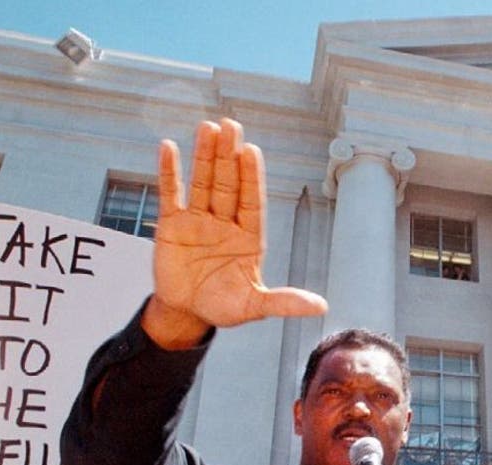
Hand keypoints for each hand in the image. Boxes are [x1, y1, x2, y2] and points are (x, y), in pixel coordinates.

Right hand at [146, 118, 325, 347]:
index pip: (252, 200)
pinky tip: (168, 147)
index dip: (251, 176)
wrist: (187, 312)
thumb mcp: (255, 306)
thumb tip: (322, 307)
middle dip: (228, 156)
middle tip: (231, 125)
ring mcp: (199, 220)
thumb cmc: (224, 306)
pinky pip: (171, 194)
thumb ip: (284, 302)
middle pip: (228, 183)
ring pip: (203, 182)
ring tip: (208, 127)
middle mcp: (226, 222)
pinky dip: (170, 172)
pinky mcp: (172, 225)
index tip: (251, 151)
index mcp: (249, 237)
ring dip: (204, 155)